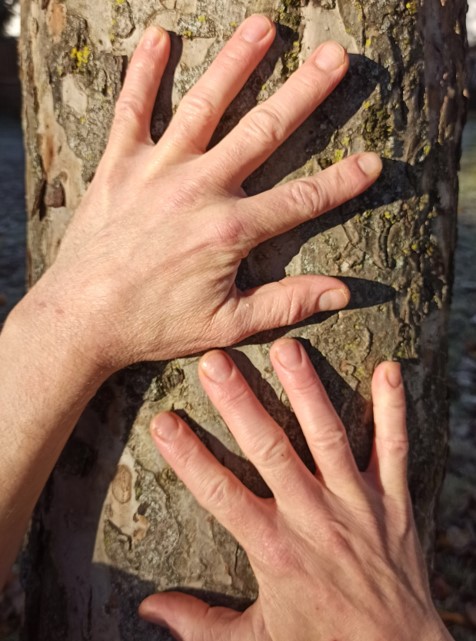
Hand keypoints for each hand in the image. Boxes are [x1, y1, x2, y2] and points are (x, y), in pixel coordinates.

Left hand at [23, 16, 381, 370]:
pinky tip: (159, 35)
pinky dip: (143, 72)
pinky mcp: (118, 165)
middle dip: (304, 92)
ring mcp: (157, 171)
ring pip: (204, 106)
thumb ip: (284, 304)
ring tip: (265, 27)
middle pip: (262, 132)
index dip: (341, 182)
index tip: (373, 160)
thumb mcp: (226, 325)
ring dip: (236, 63)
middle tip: (335, 56)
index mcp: (229, 231)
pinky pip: (131, 109)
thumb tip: (341, 294)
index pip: (301, 200)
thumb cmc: (154, 325)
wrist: (81, 320)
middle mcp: (198, 190)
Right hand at [140, 339, 450, 640]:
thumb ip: (200, 624)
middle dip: (240, 404)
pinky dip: (393, 409)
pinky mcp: (393, 501)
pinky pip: (394, 449)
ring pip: (328, 438)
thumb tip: (148, 609)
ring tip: (287, 349)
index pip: (221, 494)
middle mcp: (313, 518)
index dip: (188, 457)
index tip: (162, 421)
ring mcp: (356, 504)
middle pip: (270, 451)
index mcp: (275, 550)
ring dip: (307, 391)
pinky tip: (388, 369)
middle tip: (215, 361)